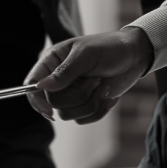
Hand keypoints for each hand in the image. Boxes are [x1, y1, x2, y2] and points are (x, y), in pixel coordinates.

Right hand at [24, 28, 153, 123]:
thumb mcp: (86, 55)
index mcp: (52, 62)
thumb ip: (64, 72)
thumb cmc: (109, 48)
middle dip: (78, 96)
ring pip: (68, 115)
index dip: (36, 99)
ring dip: (89, 104)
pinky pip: (84, 120)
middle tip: (95, 80)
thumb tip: (41, 87)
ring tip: (103, 86)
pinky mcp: (86, 104)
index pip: (32, 84)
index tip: (49, 110)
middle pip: (53, 103)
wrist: (135, 56)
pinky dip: (99, 110)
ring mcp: (72, 93)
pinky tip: (109, 96)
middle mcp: (59, 80)